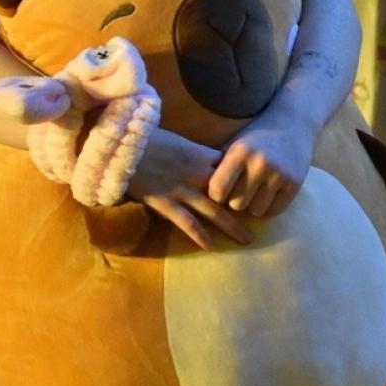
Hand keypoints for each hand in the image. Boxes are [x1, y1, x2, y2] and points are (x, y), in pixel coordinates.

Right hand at [125, 128, 252, 249]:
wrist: (122, 145)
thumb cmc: (149, 140)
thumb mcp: (180, 141)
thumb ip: (197, 154)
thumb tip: (209, 163)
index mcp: (202, 155)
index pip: (233, 170)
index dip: (246, 182)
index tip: (258, 192)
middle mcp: (198, 173)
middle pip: (230, 193)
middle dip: (246, 208)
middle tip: (262, 221)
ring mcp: (182, 189)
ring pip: (213, 211)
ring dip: (231, 226)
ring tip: (247, 240)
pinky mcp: (164, 202)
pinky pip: (186, 221)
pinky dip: (199, 235)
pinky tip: (211, 246)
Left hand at [206, 118, 316, 217]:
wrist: (293, 122)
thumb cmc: (256, 136)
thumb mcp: (234, 145)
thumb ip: (220, 168)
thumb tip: (201, 196)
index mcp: (240, 152)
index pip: (217, 191)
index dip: (216, 194)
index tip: (220, 189)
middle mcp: (260, 163)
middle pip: (236, 204)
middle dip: (235, 201)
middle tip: (240, 190)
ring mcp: (280, 174)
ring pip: (256, 211)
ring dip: (253, 205)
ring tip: (255, 191)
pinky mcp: (295, 184)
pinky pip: (274, 211)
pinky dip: (268, 207)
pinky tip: (268, 194)